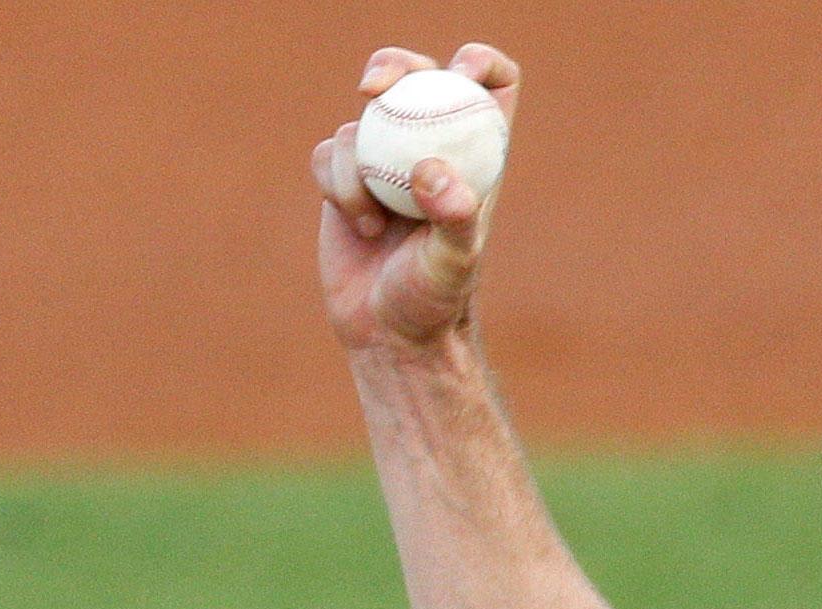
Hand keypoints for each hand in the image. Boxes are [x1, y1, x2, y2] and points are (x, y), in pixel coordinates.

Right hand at [309, 44, 520, 351]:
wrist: (389, 333)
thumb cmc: (435, 301)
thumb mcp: (454, 263)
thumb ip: (453, 218)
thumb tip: (431, 172)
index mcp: (478, 155)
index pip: (492, 85)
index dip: (480, 63)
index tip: (460, 72)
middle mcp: (433, 148)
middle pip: (418, 73)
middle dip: (396, 64)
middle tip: (375, 87)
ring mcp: (387, 159)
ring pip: (363, 118)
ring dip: (359, 162)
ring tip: (378, 221)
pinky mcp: (345, 177)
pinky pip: (329, 152)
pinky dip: (337, 183)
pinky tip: (360, 225)